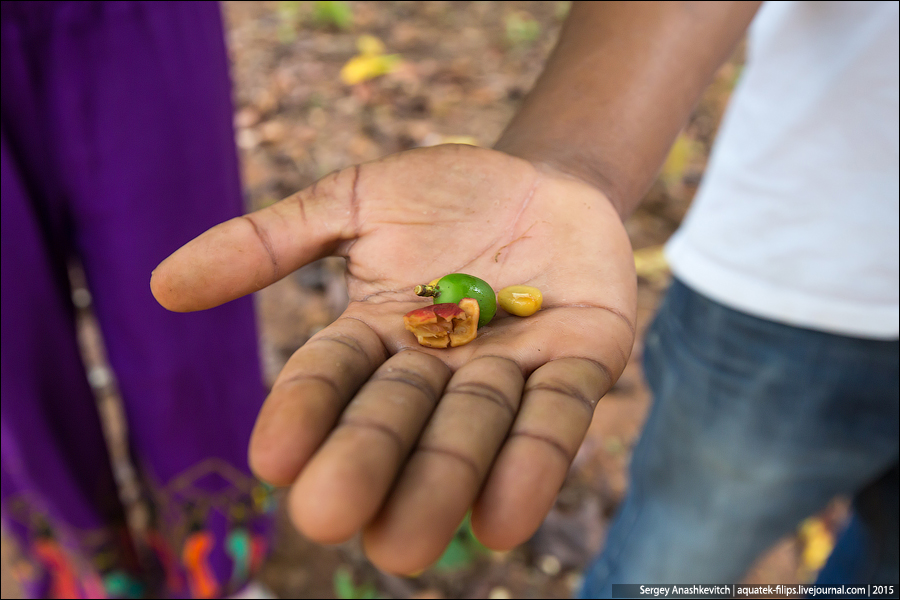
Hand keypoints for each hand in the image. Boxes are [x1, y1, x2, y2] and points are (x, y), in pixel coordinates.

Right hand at [150, 144, 636, 573]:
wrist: (547, 177)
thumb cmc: (447, 193)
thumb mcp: (353, 200)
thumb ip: (270, 239)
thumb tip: (161, 286)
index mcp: (378, 335)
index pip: (330, 378)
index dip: (303, 414)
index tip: (270, 458)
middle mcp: (440, 369)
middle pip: (397, 421)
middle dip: (366, 462)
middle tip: (331, 515)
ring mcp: (513, 371)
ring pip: (472, 433)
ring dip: (443, 483)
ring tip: (408, 544)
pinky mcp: (581, 364)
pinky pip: (555, 420)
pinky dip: (533, 466)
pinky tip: (505, 521)